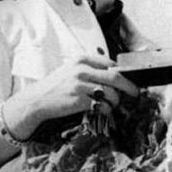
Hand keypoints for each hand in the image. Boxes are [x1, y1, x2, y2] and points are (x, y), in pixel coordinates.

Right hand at [0, 55, 138, 140]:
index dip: (123, 73)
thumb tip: (115, 74)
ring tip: (112, 105)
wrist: (36, 100)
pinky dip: (106, 110)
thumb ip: (90, 69)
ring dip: (116, 101)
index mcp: (81, 59)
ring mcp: (80, 85)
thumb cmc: (56, 86)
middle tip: (135, 93)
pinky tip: (102, 111)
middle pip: (116, 77)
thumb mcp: (71, 70)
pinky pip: (102, 106)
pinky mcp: (79, 100)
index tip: (128, 80)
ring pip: (111, 93)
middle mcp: (82, 70)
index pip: (110, 64)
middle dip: (129, 86)